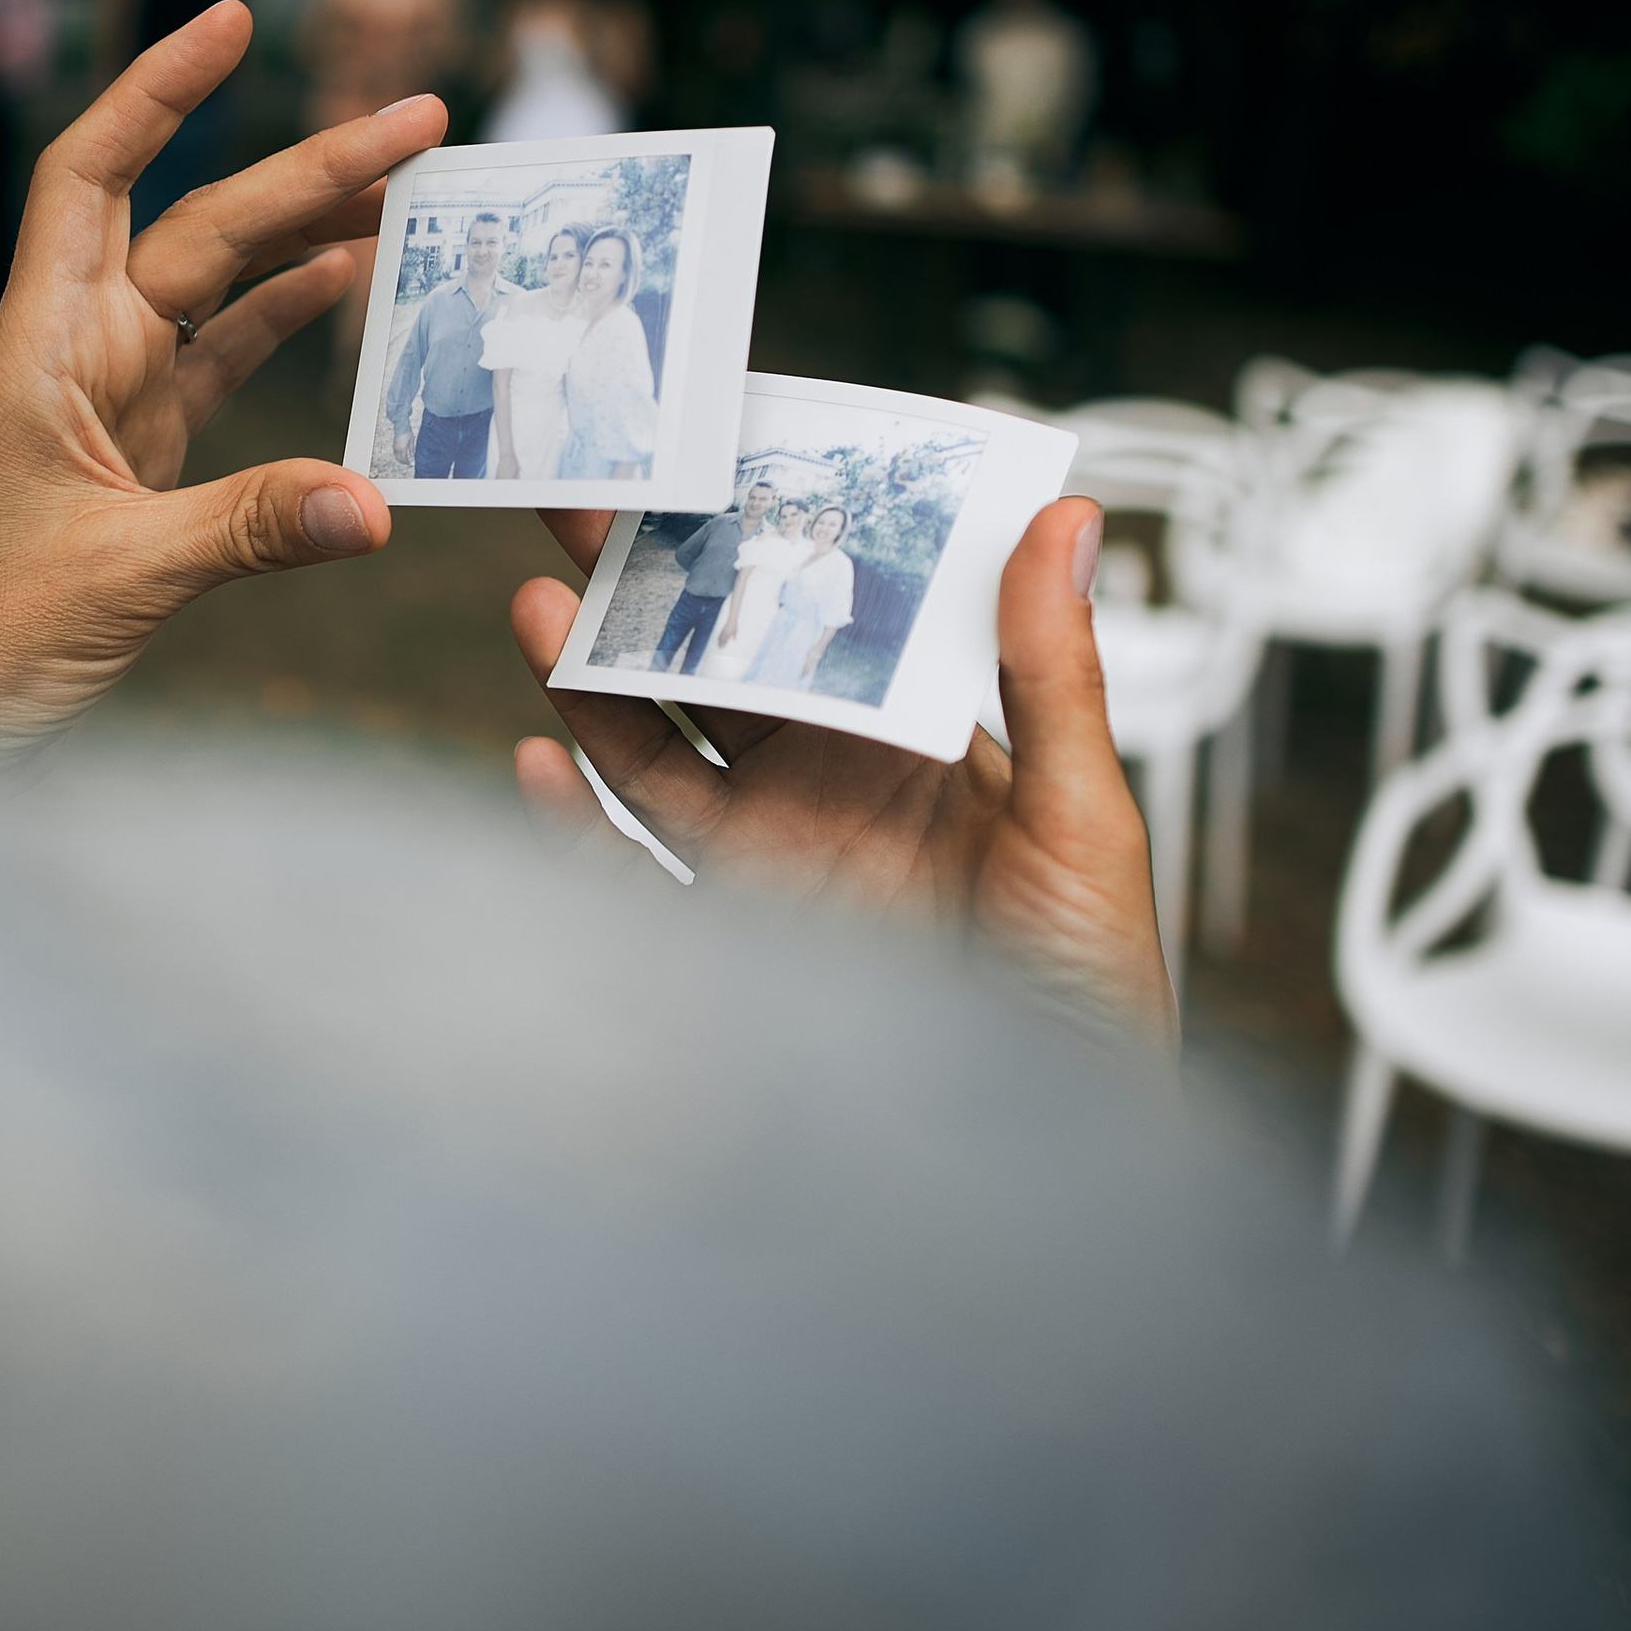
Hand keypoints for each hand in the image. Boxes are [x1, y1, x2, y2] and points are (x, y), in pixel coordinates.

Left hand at [0, 3, 436, 747]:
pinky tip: (348, 275)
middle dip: (303, 163)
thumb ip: (250, 528)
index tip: (233, 21)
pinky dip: (286, 315)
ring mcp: (112, 398)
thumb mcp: (117, 577)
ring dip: (309, 230)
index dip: (158, 91)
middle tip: (416, 117)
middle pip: (197, 223)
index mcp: (42, 346)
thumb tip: (377, 503)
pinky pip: (225, 359)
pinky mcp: (143, 453)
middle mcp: (77, 350)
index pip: (93, 175)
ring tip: (409, 184)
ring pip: (221, 285)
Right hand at [509, 499, 1175, 1048]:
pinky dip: (575, 819)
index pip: (833, 612)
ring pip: (658, 751)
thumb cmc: (1095, 997)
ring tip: (540, 602)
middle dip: (654, 581)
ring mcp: (772, 867)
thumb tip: (1063, 518)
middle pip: (723, 662)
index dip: (773, 538)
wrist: (1047, 1175)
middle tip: (587, 497)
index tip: (718, 455)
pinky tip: (535, 757)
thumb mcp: (1084, 821)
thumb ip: (1052, 673)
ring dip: (595, 678)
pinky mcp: (726, 949)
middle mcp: (833, 791)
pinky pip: (629, 872)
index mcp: (921, 742)